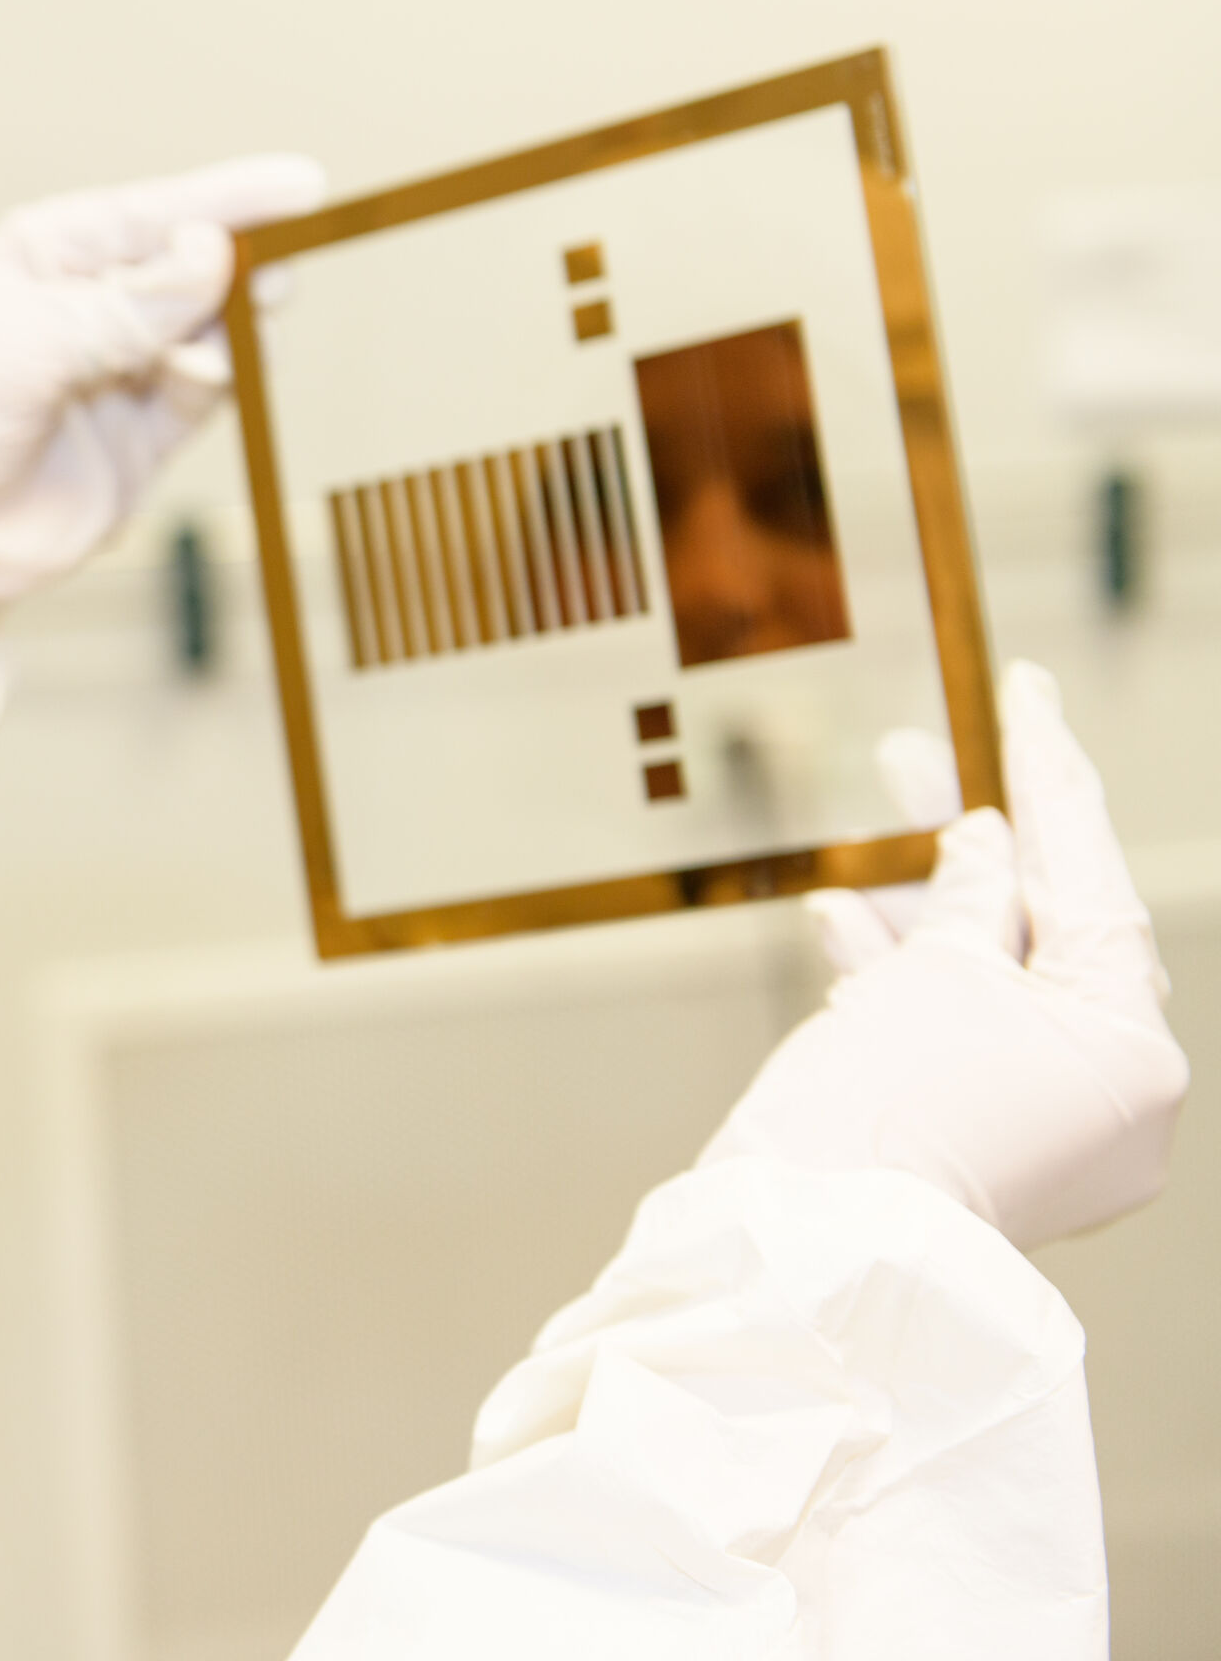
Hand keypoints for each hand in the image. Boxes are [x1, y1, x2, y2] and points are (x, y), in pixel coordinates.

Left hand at [0, 157, 323, 656]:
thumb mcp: (24, 343)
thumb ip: (125, 305)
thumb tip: (208, 253)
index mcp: (45, 256)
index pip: (150, 213)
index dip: (227, 199)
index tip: (300, 187)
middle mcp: (87, 307)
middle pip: (189, 268)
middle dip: (241, 262)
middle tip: (283, 264)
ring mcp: (117, 373)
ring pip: (207, 332)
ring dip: (233, 326)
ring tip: (249, 319)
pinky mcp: (140, 438)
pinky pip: (201, 395)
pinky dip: (215, 382)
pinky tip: (205, 375)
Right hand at [701, 662, 1187, 1248]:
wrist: (805, 1245)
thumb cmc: (883, 1109)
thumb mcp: (935, 971)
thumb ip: (972, 893)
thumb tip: (989, 843)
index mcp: (1132, 1051)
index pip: (1093, 881)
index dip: (1051, 777)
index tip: (1025, 692)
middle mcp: (1110, 1096)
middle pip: (1044, 929)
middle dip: (975, 839)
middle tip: (915, 755)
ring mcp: (1046, 1126)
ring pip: (989, 983)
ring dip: (923, 905)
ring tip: (859, 833)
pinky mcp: (977, 1143)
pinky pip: (951, 1040)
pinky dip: (900, 983)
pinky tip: (840, 919)